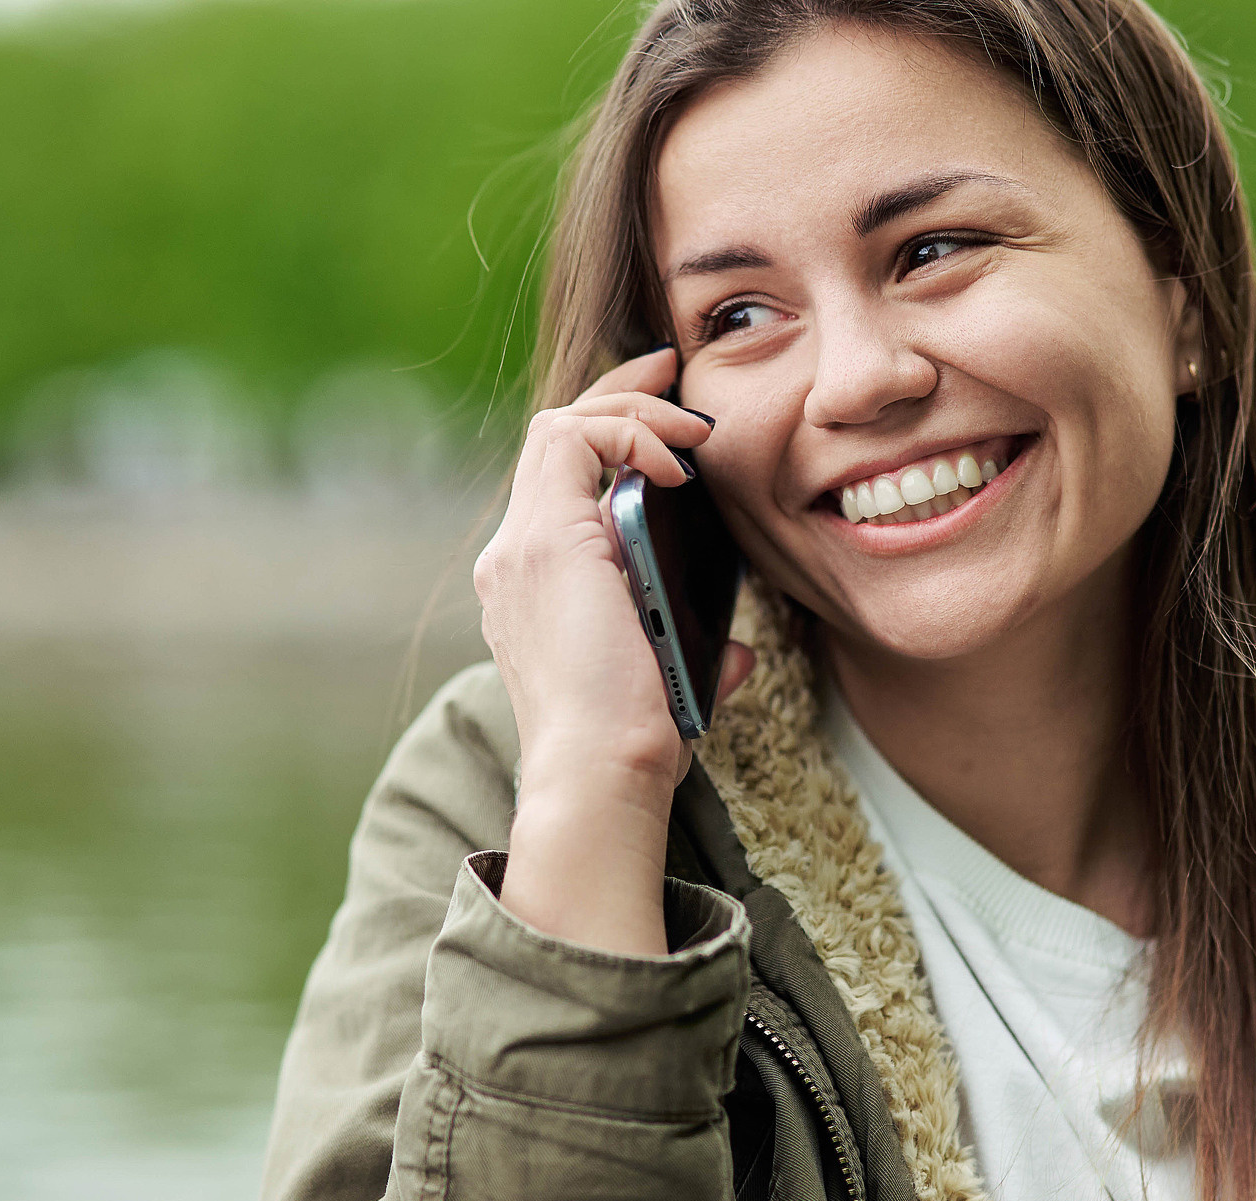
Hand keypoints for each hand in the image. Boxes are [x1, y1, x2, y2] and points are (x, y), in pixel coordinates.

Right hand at [475, 345, 750, 952]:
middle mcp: (517, 560)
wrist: (601, 774)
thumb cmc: (634, 747)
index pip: (561, 483)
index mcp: (540, 588)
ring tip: (689, 424)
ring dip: (630, 408)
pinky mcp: (546, 542)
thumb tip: (738, 652)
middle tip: (674, 370)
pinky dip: (629, 432)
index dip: (613, 436)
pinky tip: (677, 460)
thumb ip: (697, 656)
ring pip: (558, 426)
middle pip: (553, 439)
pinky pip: (575, 440)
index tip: (674, 421)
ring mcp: (523, 548)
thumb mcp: (672, 685)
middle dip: (617, 393)